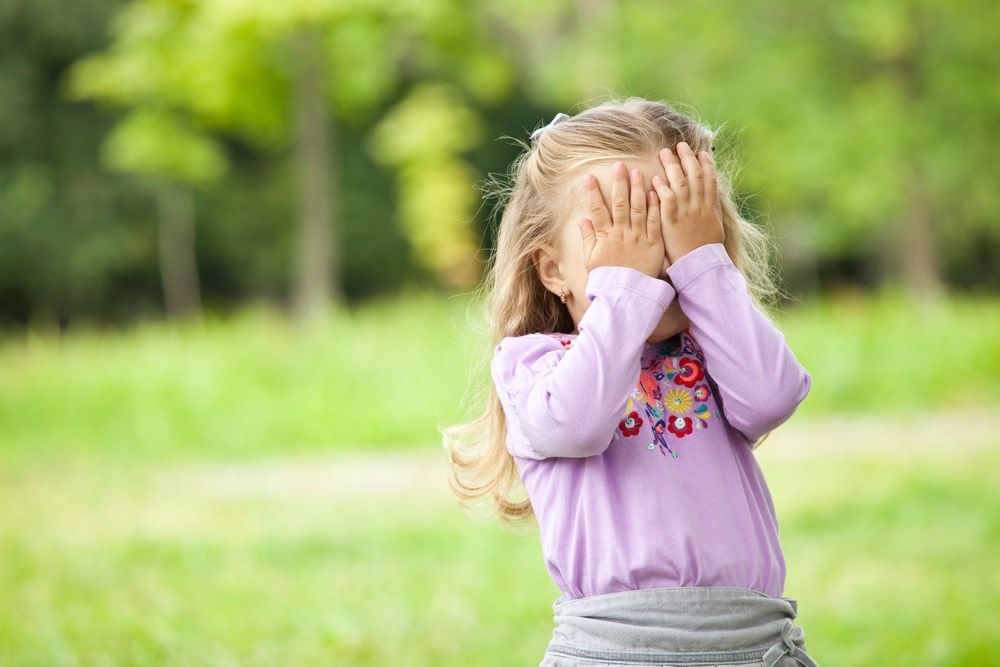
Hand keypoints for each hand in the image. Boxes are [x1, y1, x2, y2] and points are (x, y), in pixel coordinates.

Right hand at [577, 161, 664, 278]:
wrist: (626, 295)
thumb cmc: (607, 278)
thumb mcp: (591, 260)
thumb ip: (588, 238)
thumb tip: (582, 220)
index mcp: (604, 237)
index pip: (596, 210)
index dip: (592, 193)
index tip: (589, 177)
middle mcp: (621, 234)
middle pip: (619, 204)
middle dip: (618, 183)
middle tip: (619, 165)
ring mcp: (638, 238)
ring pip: (638, 208)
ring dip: (637, 189)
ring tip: (637, 172)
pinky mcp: (653, 244)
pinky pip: (654, 222)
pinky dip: (655, 207)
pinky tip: (656, 192)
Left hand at [652, 141, 724, 264]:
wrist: (701, 266)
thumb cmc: (707, 250)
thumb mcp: (715, 227)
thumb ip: (712, 210)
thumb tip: (711, 199)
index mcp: (710, 206)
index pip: (710, 180)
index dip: (706, 165)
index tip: (701, 153)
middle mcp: (699, 205)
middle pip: (694, 176)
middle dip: (687, 159)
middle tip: (680, 146)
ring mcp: (686, 212)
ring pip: (680, 183)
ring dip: (672, 166)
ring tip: (664, 153)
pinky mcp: (672, 221)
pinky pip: (667, 200)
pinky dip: (662, 187)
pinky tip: (655, 178)